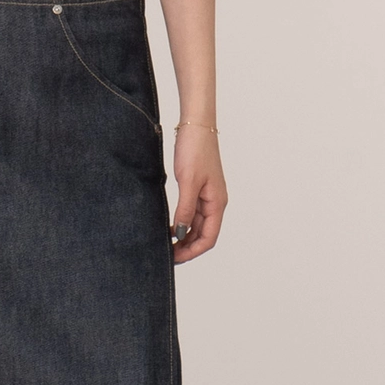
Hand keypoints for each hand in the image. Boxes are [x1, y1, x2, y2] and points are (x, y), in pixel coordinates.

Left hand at [170, 124, 226, 263]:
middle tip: (167, 255)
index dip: (193, 252)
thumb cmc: (195, 150)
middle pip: (203, 235)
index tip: (175, 258)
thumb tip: (182, 233)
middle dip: (187, 248)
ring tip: (167, 244)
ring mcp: (207, 196)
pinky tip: (170, 226)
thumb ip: (185, 209)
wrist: (196, 126)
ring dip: (185, 237)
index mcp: (217, 203)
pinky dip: (183, 223)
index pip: (209, 238)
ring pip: (197, 225)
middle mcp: (215, 202)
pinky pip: (192, 213)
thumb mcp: (188, 182)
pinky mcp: (198, 188)